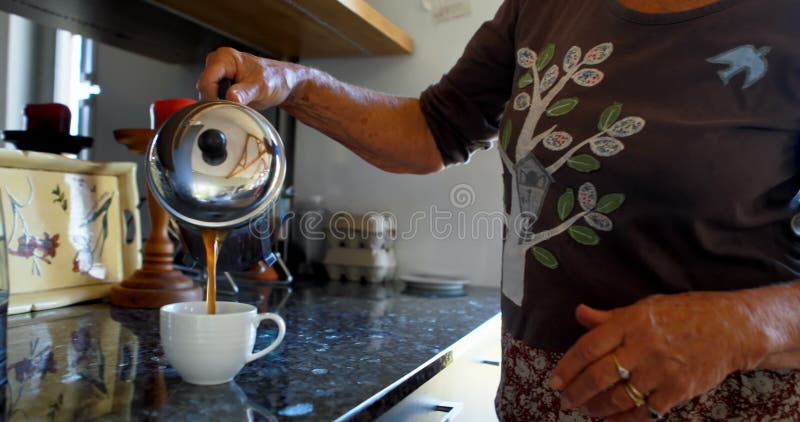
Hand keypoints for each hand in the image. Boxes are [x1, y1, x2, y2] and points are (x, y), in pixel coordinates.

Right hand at [197, 47, 300, 109]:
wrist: (284, 83)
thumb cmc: (275, 79)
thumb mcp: (261, 87)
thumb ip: (245, 93)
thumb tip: (231, 98)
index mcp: (226, 58)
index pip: (206, 80)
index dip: (212, 97)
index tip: (223, 108)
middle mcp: (219, 63)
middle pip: (204, 87)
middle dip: (215, 101)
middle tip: (232, 108)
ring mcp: (219, 73)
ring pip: (207, 93)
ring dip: (219, 103)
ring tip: (237, 105)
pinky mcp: (221, 83)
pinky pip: (213, 96)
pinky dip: (221, 104)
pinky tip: (234, 105)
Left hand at [550, 292, 771, 420]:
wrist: (730, 328)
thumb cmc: (683, 313)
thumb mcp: (644, 307)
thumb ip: (609, 317)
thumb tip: (579, 313)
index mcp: (630, 323)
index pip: (588, 347)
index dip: (568, 367)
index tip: (555, 381)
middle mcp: (643, 346)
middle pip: (599, 376)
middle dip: (577, 392)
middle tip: (565, 401)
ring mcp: (661, 371)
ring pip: (619, 397)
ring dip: (597, 407)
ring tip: (586, 410)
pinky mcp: (678, 391)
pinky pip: (643, 412)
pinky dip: (624, 420)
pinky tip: (611, 420)